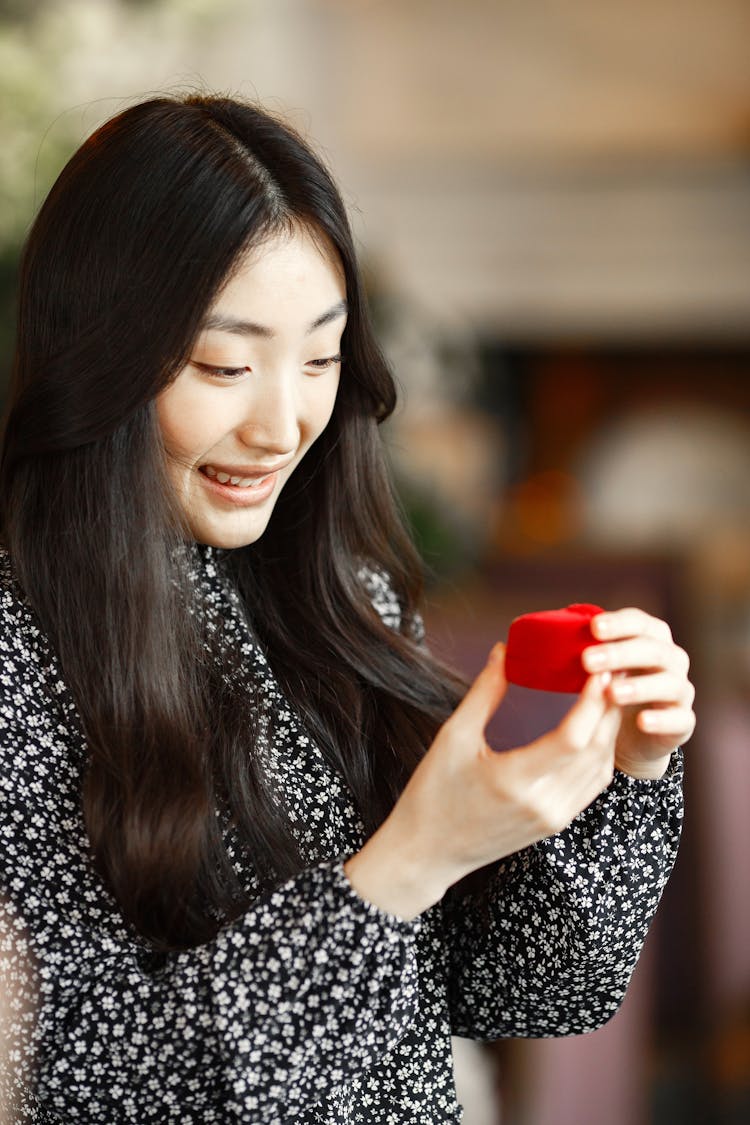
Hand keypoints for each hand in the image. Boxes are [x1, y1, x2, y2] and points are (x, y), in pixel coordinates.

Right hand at [346, 645, 622, 917]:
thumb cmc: (432, 795)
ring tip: (608, 693)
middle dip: (609, 707)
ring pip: (601, 768)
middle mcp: (543, 803)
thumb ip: (484, 693)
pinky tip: (595, 728)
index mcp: (515, 781)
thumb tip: (504, 651)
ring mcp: (554, 817)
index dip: (591, 702)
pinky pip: (591, 785)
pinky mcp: (556, 823)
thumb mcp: (452, 737)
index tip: (598, 669)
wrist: (426, 853)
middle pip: (595, 750)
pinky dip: (600, 753)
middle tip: (612, 669)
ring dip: (609, 729)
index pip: (572, 738)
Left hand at [583, 608, 695, 779]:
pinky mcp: (684, 722)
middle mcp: (672, 660)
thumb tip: (547, 635)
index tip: (593, 627)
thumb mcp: (600, 667)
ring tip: (611, 692)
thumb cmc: (612, 687)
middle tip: (588, 660)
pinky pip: (679, 719)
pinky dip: (661, 720)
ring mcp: (680, 691)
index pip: (639, 622)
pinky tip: (641, 722)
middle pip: (653, 650)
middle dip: (620, 653)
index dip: (618, 623)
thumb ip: (586, 649)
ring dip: (640, 686)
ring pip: (669, 683)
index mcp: (652, 638)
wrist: (634, 733)